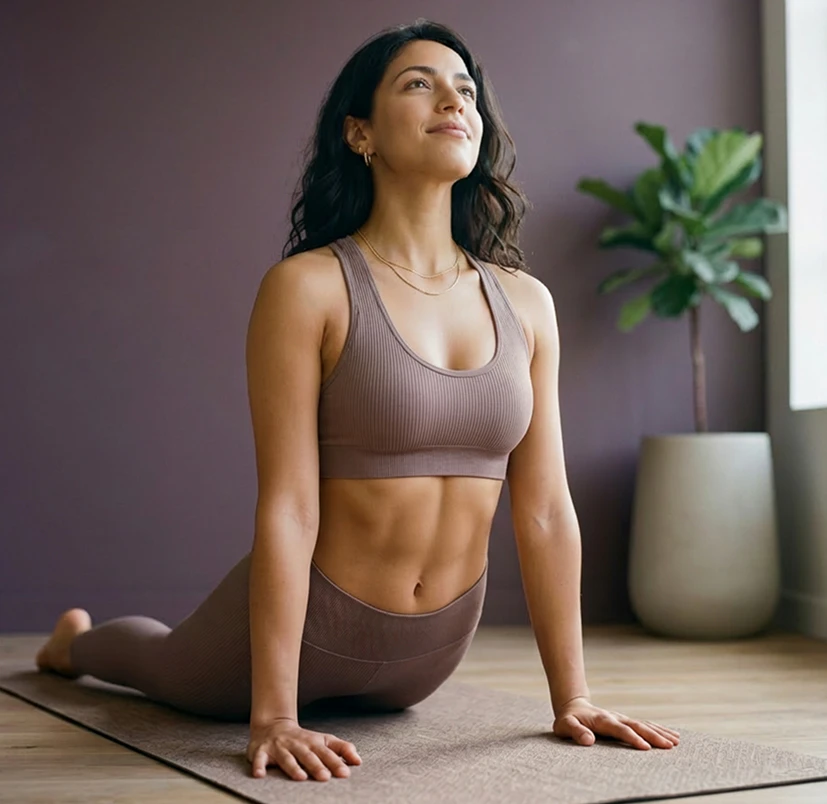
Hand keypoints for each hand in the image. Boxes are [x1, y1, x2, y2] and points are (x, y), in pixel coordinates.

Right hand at [247, 718, 361, 780]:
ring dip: (293, 767)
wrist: (273, 724)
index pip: (326, 753)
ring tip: (301, 777)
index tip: (345, 773)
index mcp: (313, 742)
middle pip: (308, 756)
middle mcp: (297, 744)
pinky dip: (259, 766)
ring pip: (287, 758)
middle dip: (317, 766)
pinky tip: (260, 775)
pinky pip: (259, 759)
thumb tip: (359, 760)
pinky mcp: (262, 751)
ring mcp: (279, 747)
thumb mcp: (323, 740)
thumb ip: (342, 749)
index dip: (336, 762)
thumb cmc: (303, 739)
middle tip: (325, 777)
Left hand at [552, 697, 680, 750]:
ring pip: (644, 724)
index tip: (645, 747)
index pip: (620, 729)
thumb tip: (588, 740)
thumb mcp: (565, 725)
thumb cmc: (568, 720)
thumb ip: (576, 731)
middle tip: (669, 745)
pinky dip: (658, 730)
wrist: (573, 707)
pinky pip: (644, 725)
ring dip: (659, 732)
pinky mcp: (626, 722)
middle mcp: (615, 717)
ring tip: (676, 741)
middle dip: (653, 735)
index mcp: (602, 719)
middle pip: (637, 725)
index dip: (632, 738)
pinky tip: (672, 736)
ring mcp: (622, 718)